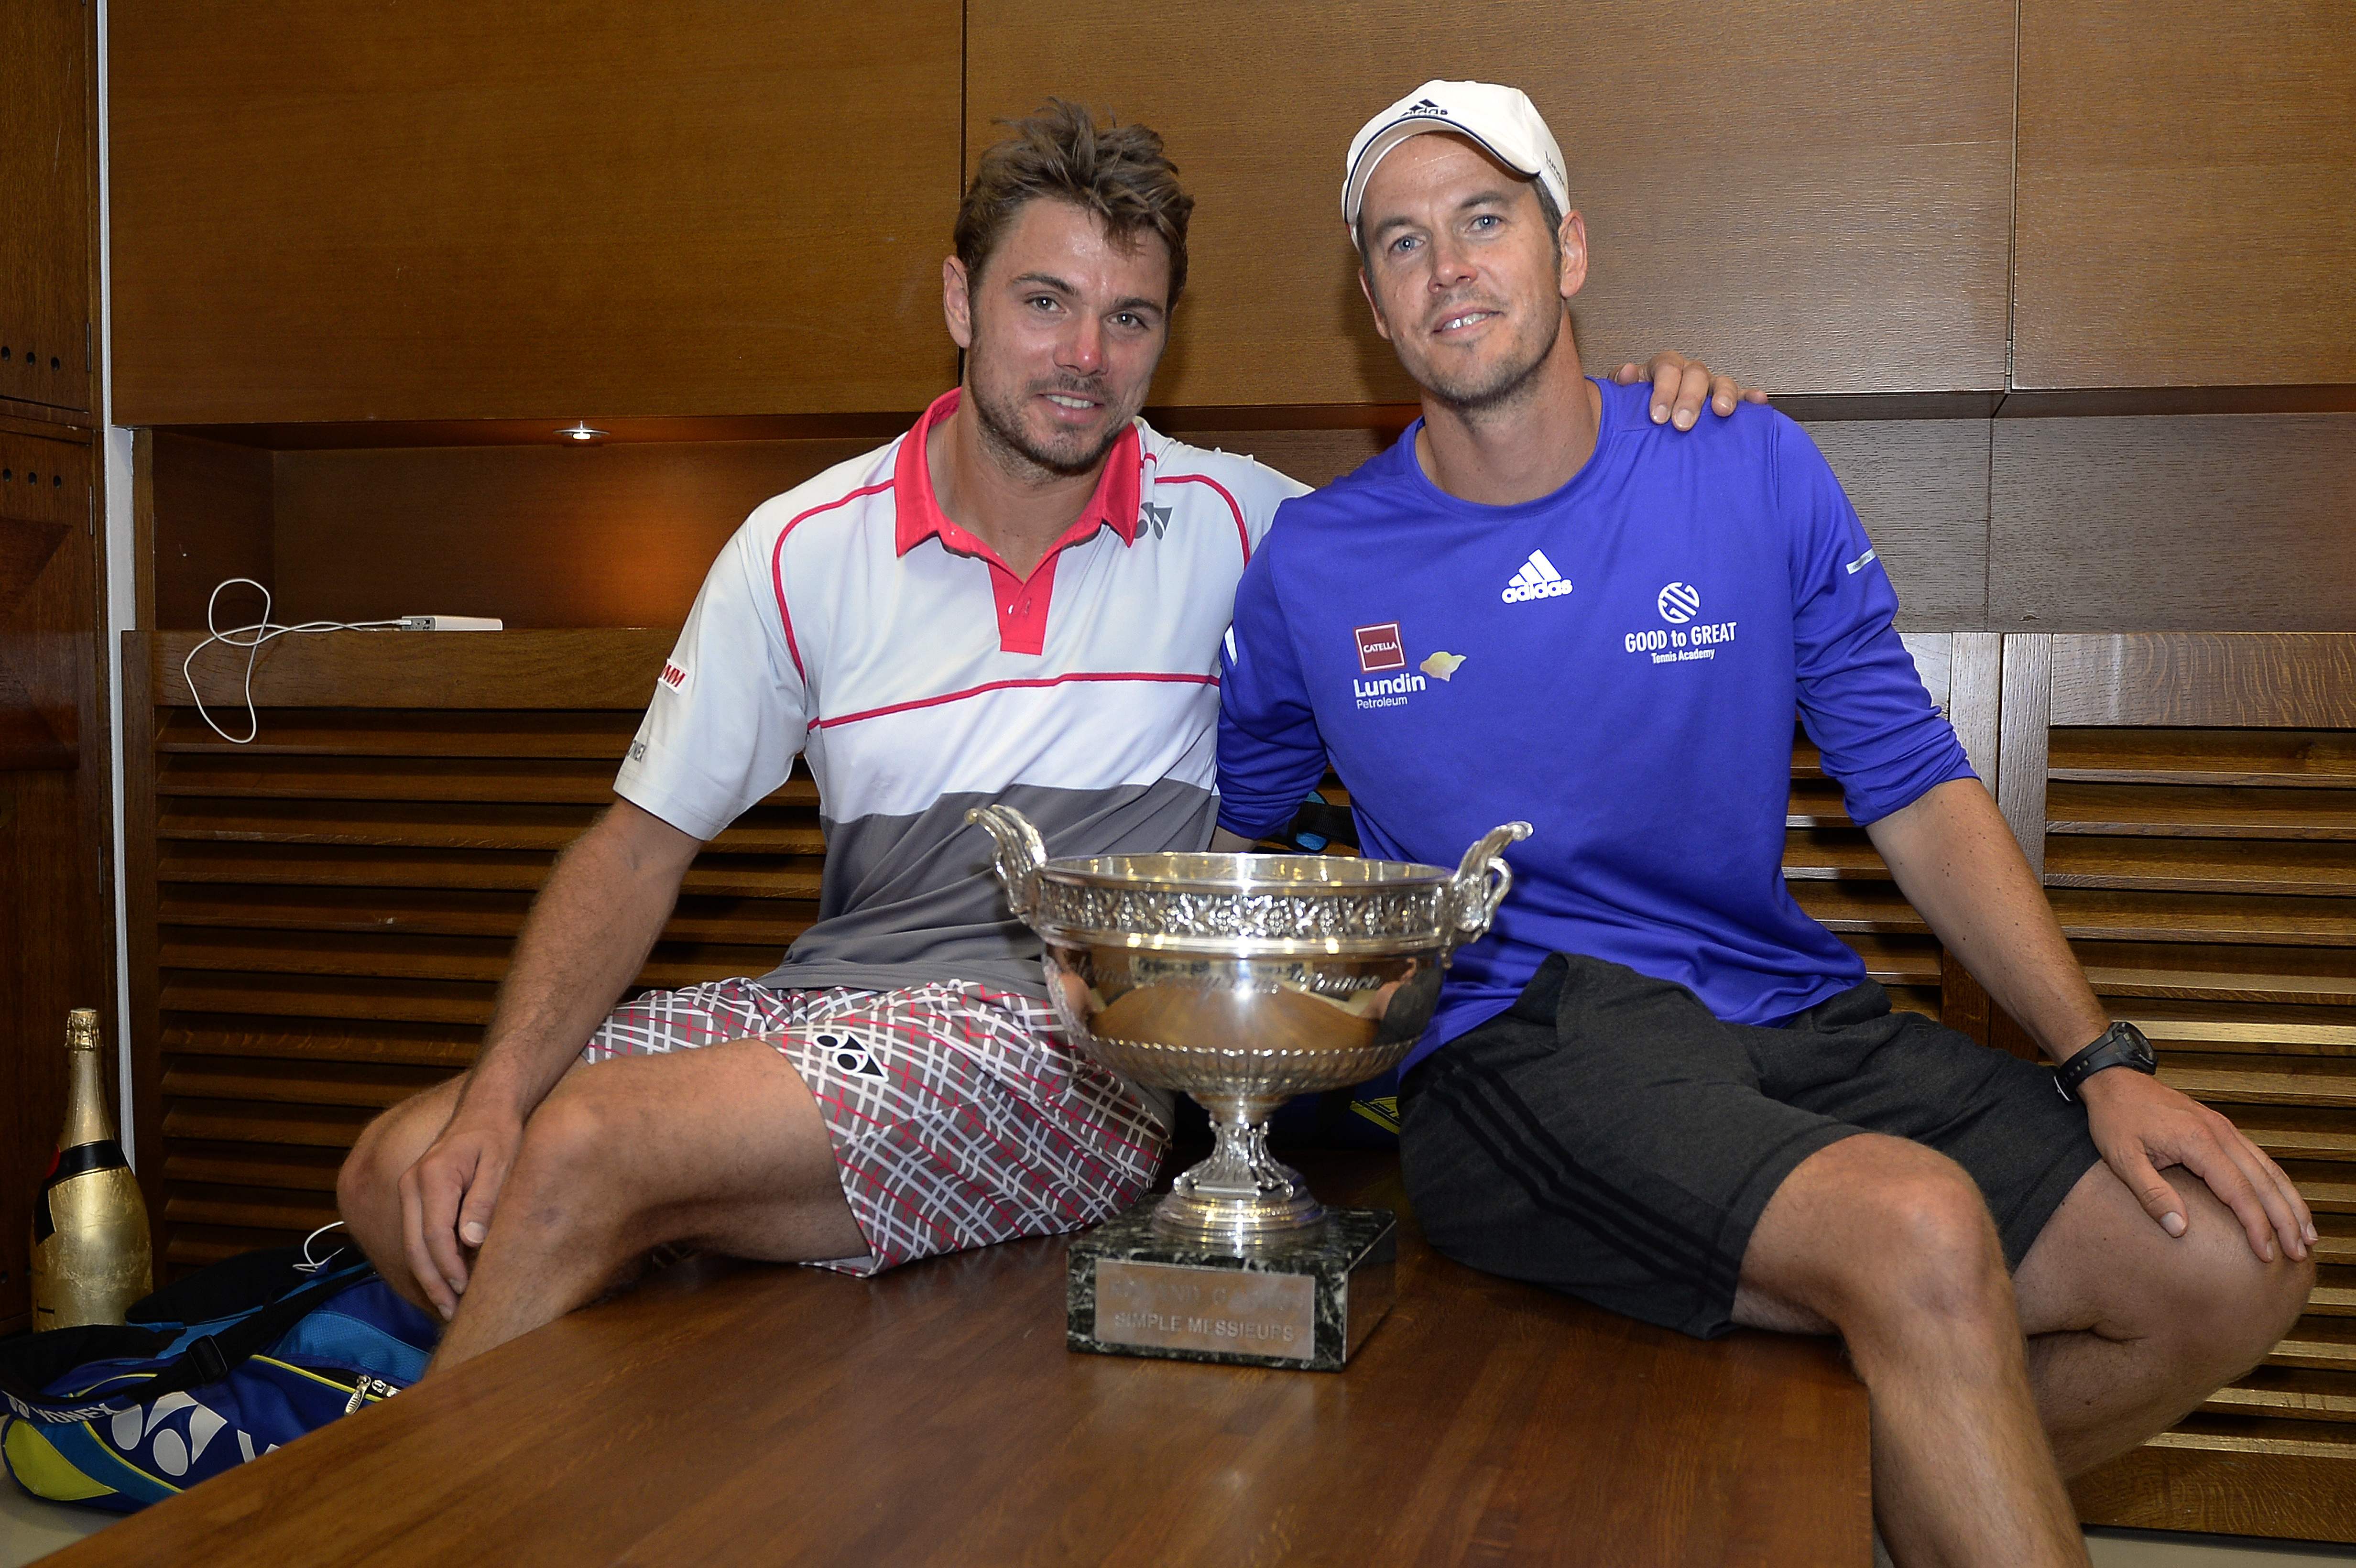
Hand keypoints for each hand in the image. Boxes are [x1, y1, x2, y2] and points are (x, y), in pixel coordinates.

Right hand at [397, 1108, 524, 1318]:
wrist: (485, 1109)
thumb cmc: (499, 1135)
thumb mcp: (501, 1163)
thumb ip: (485, 1200)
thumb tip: (471, 1241)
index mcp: (432, 1177)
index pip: (434, 1235)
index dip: (449, 1268)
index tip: (466, 1291)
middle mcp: (411, 1184)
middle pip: (415, 1246)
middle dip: (433, 1283)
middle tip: (452, 1313)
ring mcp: (408, 1189)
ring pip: (410, 1244)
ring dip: (427, 1277)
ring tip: (448, 1306)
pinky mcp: (414, 1195)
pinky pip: (415, 1235)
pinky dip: (427, 1260)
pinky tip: (445, 1280)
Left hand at [1613, 351, 1766, 429]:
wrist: (1645, 426)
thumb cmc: (1636, 409)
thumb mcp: (1623, 397)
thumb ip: (1621, 385)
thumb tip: (1627, 373)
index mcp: (1664, 368)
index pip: (1667, 367)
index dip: (1663, 389)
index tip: (1657, 415)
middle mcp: (1688, 374)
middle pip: (1696, 374)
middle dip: (1690, 399)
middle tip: (1682, 423)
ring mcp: (1709, 387)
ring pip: (1721, 382)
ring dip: (1723, 395)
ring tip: (1722, 410)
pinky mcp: (1726, 402)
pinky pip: (1743, 397)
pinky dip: (1751, 399)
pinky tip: (1758, 402)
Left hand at [2080, 1068, 2313, 1263]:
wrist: (2114, 1081)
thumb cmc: (2116, 1118)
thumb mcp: (2122, 1159)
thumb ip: (2151, 1194)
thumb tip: (2180, 1229)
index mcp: (2198, 1142)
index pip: (2238, 1191)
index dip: (2256, 1225)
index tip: (2267, 1254)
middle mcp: (2219, 1133)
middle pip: (2264, 1182)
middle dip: (2285, 1219)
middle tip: (2299, 1252)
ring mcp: (2224, 1128)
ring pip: (2268, 1169)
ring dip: (2290, 1202)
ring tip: (2306, 1233)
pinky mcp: (2221, 1128)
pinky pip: (2258, 1158)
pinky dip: (2277, 1182)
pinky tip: (2285, 1201)